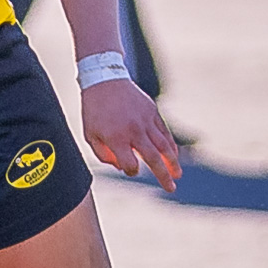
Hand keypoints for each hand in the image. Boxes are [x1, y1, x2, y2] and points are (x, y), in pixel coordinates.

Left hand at [81, 77, 180, 192]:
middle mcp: (134, 131)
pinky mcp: (152, 111)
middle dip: (163, 176)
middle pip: (153, 159)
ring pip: (163, 145)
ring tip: (177, 175)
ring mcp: (145, 120)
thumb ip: (103, 154)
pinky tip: (174, 155)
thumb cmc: (94, 109)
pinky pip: (164, 131)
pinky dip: (170, 144)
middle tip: (171, 189)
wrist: (104, 79)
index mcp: (117, 138)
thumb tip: (121, 167)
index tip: (130, 169)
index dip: (131, 171)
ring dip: (172, 162)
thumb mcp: (90, 134)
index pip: (130, 165)